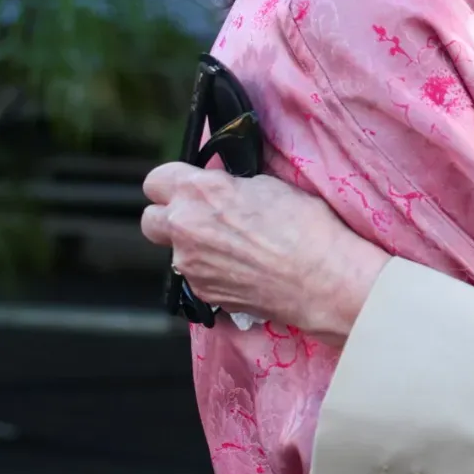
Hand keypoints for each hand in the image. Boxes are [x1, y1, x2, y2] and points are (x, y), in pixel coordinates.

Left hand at [141, 163, 387, 343]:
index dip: (173, 184)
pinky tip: (245, 270)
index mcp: (199, 192)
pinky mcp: (204, 293)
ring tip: (236, 249)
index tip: (190, 187)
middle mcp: (185, 227)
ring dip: (195, 248)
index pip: (156, 180)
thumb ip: (231, 186)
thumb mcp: (268, 185)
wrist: (322, 279)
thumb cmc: (305, 227)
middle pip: (151, 220)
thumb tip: (223, 189)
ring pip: (176, 252)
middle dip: (170, 218)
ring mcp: (191, 265)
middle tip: (202, 218)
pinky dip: (214, 273)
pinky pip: (198, 278)